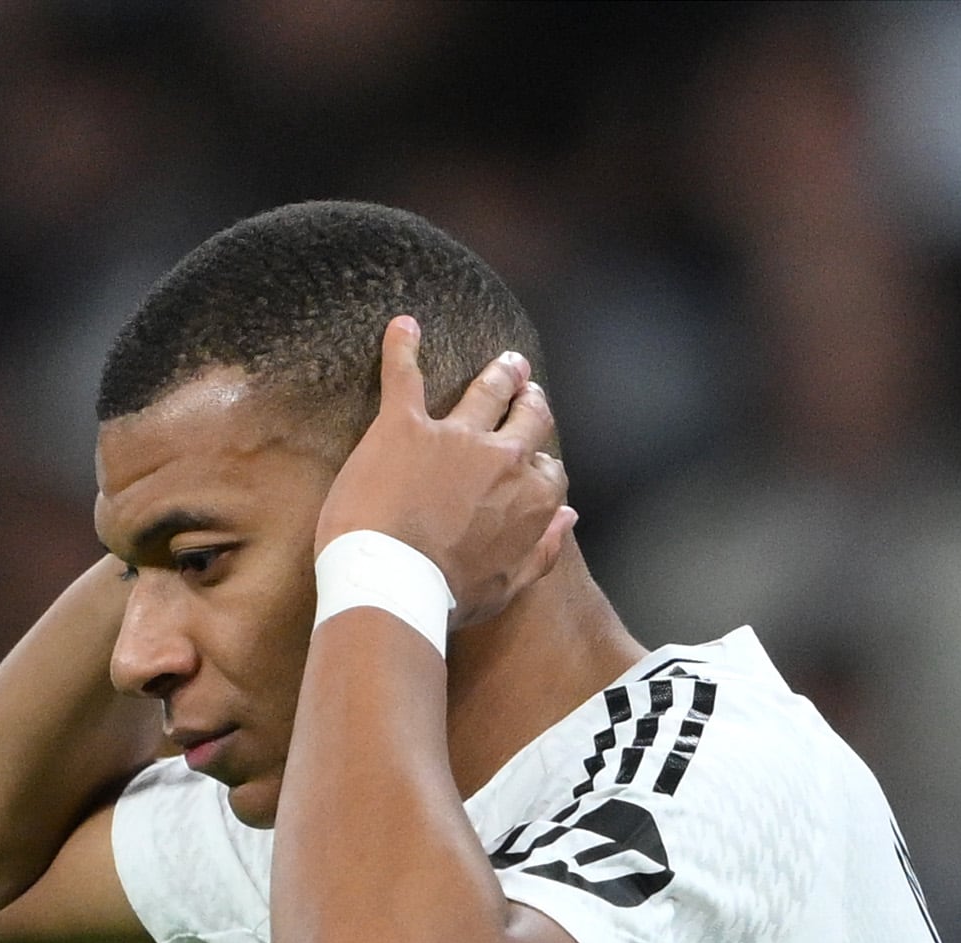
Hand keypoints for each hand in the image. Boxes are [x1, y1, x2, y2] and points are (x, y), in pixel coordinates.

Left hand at [314, 317, 574, 629]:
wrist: (392, 585)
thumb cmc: (446, 597)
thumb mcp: (507, 586)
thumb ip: (542, 550)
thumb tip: (568, 517)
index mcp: (531, 499)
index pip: (549, 470)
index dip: (540, 463)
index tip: (532, 461)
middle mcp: (502, 459)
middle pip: (528, 417)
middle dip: (530, 401)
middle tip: (527, 388)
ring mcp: (454, 437)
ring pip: (485, 390)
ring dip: (497, 373)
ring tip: (504, 362)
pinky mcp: (403, 426)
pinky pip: (404, 374)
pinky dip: (402, 347)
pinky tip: (403, 326)